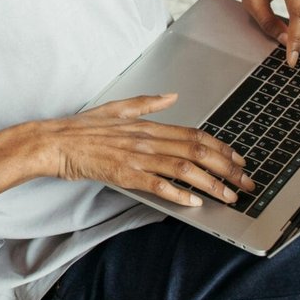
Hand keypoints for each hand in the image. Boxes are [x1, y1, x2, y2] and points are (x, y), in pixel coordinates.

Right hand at [40, 94, 253, 206]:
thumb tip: (172, 96)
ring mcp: (136, 157)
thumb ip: (147, 104)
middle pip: (196, 151)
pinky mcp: (123, 174)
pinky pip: (156, 185)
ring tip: (229, 196)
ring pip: (183, 168)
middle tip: (246, 182)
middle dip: (227, 168)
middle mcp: (146, 139)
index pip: (194, 134)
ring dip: (211, 184)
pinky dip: (178, 194)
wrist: (53, 142)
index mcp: (146, 125)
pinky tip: (193, 203)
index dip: (221, 148)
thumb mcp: (116, 109)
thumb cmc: (81, 129)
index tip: (239, 159)